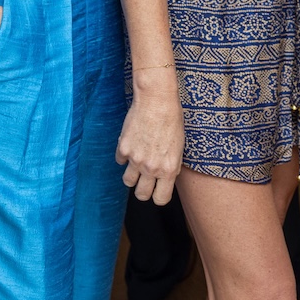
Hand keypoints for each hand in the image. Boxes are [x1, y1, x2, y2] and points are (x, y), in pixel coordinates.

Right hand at [116, 73, 183, 204]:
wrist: (157, 100)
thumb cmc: (172, 120)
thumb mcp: (179, 147)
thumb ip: (170, 165)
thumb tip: (165, 176)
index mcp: (169, 169)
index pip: (161, 199)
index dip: (159, 196)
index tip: (158, 190)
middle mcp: (151, 168)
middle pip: (141, 195)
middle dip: (143, 190)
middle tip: (145, 180)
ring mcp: (135, 159)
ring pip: (127, 181)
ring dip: (132, 175)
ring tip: (137, 162)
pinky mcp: (123, 148)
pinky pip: (120, 161)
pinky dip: (124, 156)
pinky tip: (132, 145)